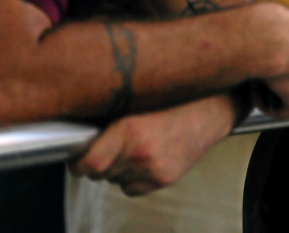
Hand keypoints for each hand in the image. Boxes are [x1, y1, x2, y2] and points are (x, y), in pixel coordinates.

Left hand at [69, 94, 240, 195]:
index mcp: (128, 129)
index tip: (80, 158)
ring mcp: (153, 168)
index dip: (79, 163)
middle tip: (110, 148)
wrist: (208, 110)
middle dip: (99, 163)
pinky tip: (146, 160)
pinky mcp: (164, 179)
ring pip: (115, 181)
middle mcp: (140, 152)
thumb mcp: (134, 102)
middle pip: (100, 173)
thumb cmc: (171, 100)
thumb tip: (80, 135)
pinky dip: (133, 178)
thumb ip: (108, 121)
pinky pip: (132, 188)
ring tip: (135, 149)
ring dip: (118, 169)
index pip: (89, 164)